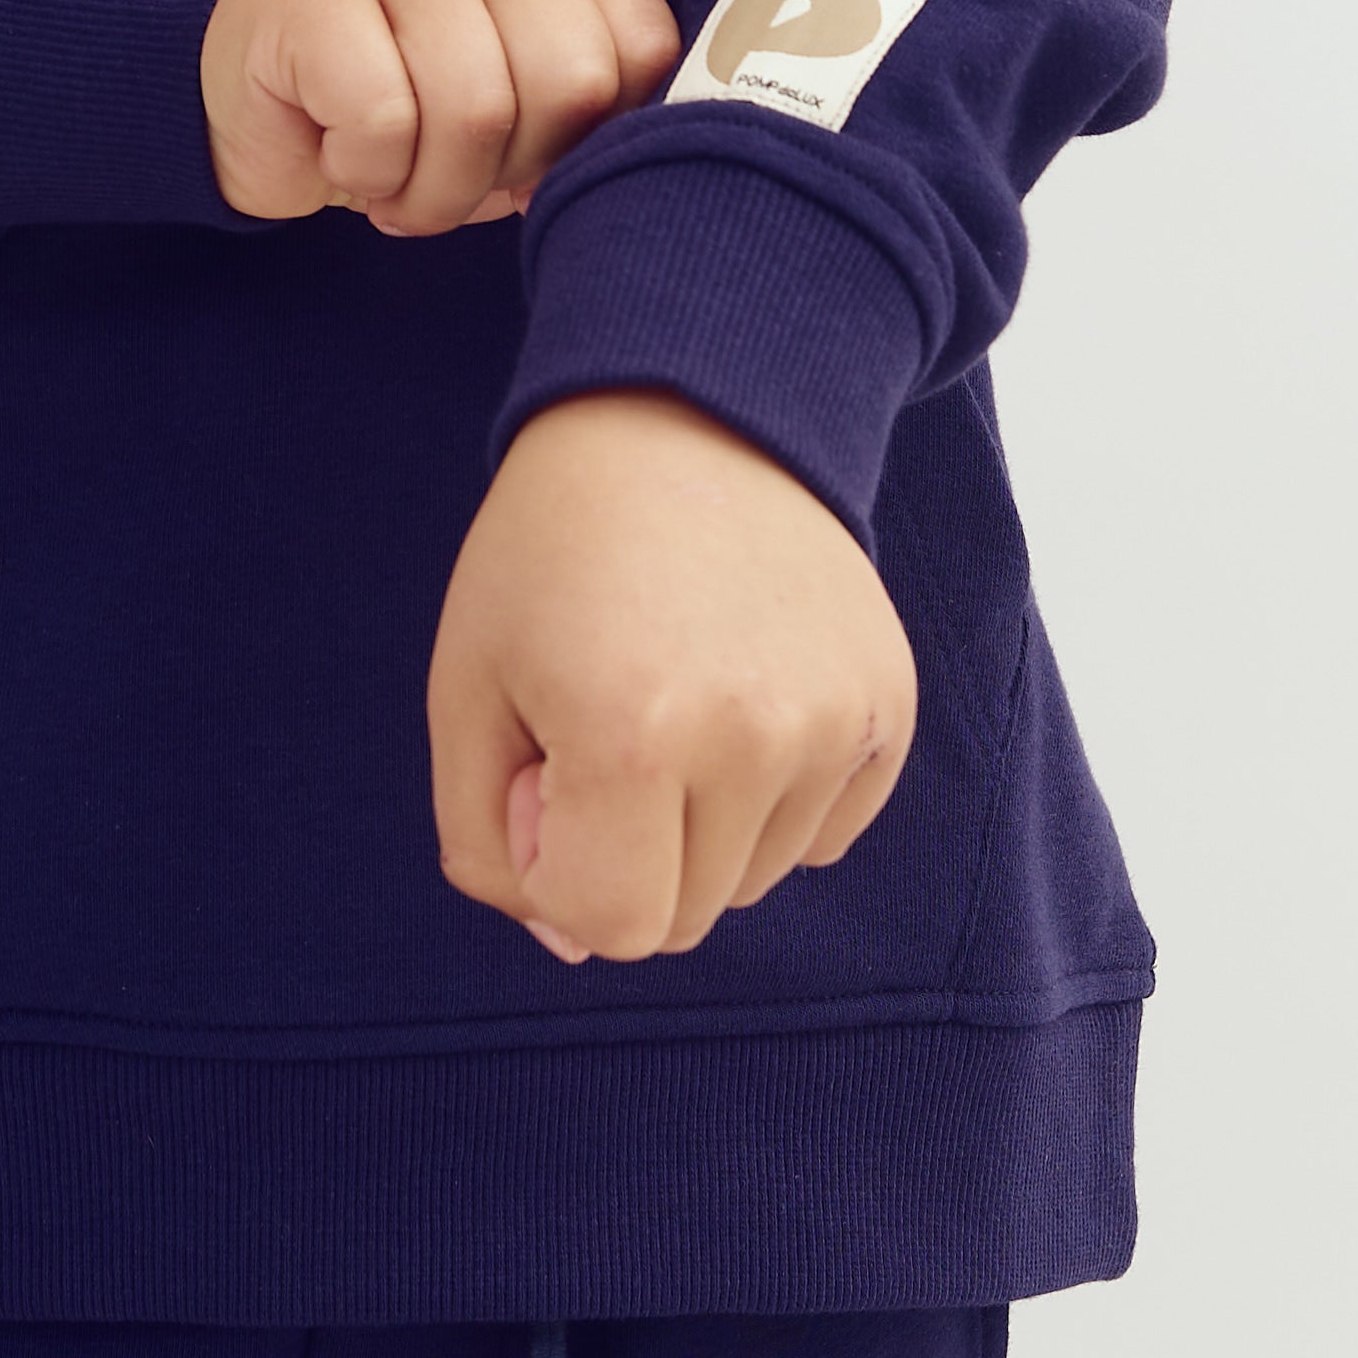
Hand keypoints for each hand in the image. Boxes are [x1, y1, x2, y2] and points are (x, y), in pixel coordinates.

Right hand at [201, 0, 680, 237]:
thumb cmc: (396, 104)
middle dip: (513, 173)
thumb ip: (581, 113)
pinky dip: (366, 173)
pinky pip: (382, 120)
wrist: (246, 87)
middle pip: (569, 79)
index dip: (593, 143)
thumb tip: (631, 176)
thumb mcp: (510, 103)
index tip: (531, 167)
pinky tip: (338, 156)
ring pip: (475, 108)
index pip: (639, 48)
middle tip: (454, 188)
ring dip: (432, 193)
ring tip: (393, 187)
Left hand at [429, 386, 916, 961]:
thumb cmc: (551, 553)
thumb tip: (578, 942)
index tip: (546, 774)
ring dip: (702, 823)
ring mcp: (837, 720)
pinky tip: (741, 692)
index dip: (559, 868)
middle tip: (604, 720)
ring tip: (677, 692)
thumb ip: (490, 842)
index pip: (610, 927)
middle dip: (629, 852)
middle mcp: (754, 736)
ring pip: (755, 878)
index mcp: (630, 734)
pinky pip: (822, 834)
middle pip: (687, 915)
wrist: (685, 415)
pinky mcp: (891, 704)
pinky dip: (775, 796)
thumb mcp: (466, 686)